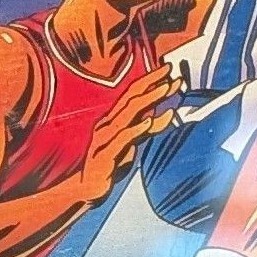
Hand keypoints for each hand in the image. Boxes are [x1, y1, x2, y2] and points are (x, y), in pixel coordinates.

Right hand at [83, 66, 176, 191]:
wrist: (85, 187)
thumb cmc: (109, 161)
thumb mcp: (133, 142)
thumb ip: (148, 127)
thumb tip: (169, 113)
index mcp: (114, 118)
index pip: (133, 93)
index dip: (151, 79)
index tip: (168, 68)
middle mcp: (108, 123)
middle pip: (132, 97)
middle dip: (152, 83)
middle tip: (170, 72)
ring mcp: (104, 137)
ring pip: (128, 114)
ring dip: (148, 99)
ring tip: (165, 89)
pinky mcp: (104, 154)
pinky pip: (122, 139)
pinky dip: (135, 129)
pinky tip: (148, 121)